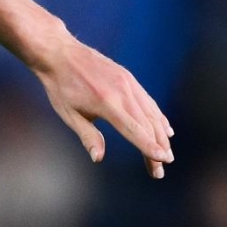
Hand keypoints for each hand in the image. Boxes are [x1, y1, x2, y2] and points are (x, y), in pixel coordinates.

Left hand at [37, 29, 174, 178]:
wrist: (61, 54)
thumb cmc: (61, 88)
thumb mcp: (70, 115)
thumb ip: (88, 136)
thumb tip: (98, 158)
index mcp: (107, 103)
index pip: (134, 130)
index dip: (149, 147)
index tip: (163, 161)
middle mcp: (123, 92)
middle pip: (147, 126)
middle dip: (156, 149)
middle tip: (159, 172)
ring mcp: (128, 83)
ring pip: (151, 114)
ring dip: (161, 136)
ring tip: (165, 155)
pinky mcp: (129, 79)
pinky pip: (148, 102)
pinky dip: (158, 117)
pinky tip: (165, 130)